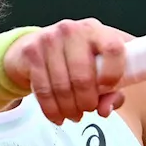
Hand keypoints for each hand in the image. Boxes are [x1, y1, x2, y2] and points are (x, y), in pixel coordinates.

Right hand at [2, 18, 127, 124]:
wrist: (36, 44)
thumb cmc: (75, 55)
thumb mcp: (100, 67)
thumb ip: (112, 90)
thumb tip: (105, 109)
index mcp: (96, 30)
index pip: (113, 49)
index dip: (113, 74)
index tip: (108, 88)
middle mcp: (73, 31)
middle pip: (83, 77)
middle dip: (87, 102)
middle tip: (88, 109)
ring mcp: (49, 40)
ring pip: (62, 87)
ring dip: (70, 109)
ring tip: (74, 114)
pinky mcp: (31, 53)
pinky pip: (43, 91)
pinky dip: (52, 110)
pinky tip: (58, 115)